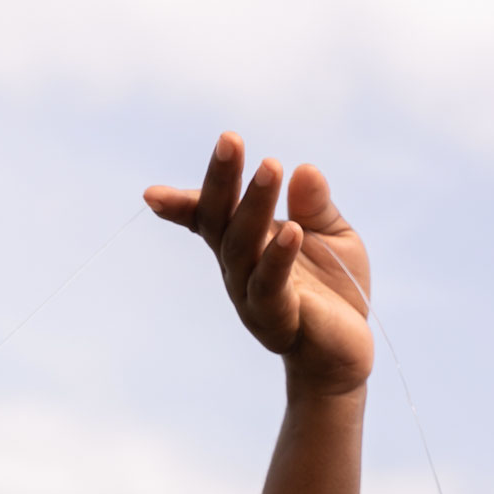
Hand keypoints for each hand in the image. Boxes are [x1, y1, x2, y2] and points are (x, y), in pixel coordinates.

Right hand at [145, 132, 374, 395]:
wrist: (340, 354)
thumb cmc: (331, 293)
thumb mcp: (332, 236)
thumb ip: (316, 206)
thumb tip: (304, 170)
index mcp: (244, 245)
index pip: (208, 218)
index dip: (181, 203)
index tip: (152, 194)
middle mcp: (237, 269)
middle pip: (218, 222)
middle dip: (220, 182)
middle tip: (230, 140)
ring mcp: (250, 295)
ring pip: (241, 247)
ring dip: (253, 205)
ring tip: (270, 166)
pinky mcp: (276, 317)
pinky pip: (271, 284)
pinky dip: (279, 256)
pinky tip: (292, 230)